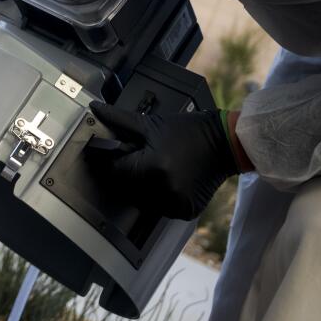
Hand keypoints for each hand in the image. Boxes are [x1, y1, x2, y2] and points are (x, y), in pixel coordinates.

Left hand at [87, 102, 238, 220]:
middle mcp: (164, 189)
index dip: (107, 163)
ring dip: (139, 188)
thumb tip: (96, 109)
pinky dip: (157, 197)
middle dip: (125, 174)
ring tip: (152, 167)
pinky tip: (164, 180)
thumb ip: (119, 120)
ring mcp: (176, 203)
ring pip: (141, 201)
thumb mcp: (151, 123)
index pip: (115, 171)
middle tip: (135, 158)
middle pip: (126, 188)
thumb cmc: (189, 131)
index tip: (105, 156)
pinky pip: (159, 208)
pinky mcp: (186, 211)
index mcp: (153, 167)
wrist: (225, 143)